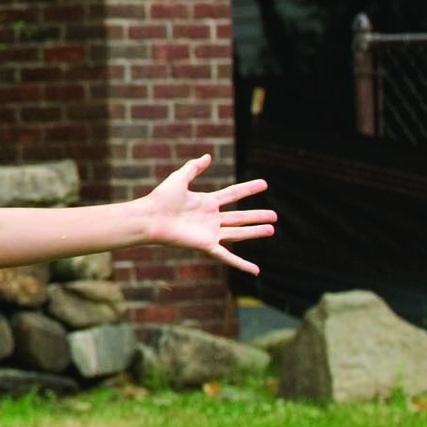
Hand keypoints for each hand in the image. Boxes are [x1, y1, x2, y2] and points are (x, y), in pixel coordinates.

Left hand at [142, 154, 276, 272]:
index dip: (248, 189)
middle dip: (257, 216)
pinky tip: (255, 271)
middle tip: (276, 215)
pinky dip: (241, 264)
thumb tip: (208, 156)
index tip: (264, 184)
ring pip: (238, 233)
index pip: (233, 194)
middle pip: (239, 217)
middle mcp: (211, 218)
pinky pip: (227, 256)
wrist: (150, 217)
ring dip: (255, 232)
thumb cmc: (161, 198)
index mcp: (206, 202)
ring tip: (272, 229)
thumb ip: (194, 167)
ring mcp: (210, 233)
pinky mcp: (206, 245)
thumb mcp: (180, 178)